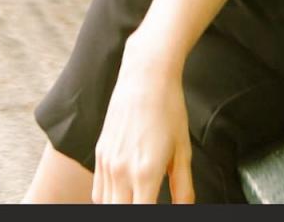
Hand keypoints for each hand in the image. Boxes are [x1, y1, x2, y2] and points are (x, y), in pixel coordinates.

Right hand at [92, 37, 194, 203]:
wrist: (146, 76)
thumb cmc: (168, 107)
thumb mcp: (183, 148)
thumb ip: (184, 186)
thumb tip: (185, 207)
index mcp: (146, 172)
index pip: (143, 214)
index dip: (152, 218)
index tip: (158, 212)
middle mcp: (122, 171)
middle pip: (120, 214)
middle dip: (134, 213)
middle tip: (148, 203)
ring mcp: (107, 163)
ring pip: (106, 205)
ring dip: (121, 207)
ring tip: (137, 199)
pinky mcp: (99, 154)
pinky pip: (98, 191)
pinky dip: (108, 200)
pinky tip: (122, 195)